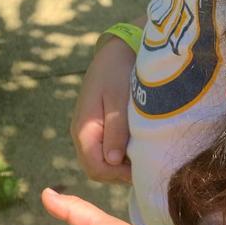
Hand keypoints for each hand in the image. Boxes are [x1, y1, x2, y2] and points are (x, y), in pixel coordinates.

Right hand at [70, 37, 134, 184]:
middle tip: (144, 165)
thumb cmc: (118, 71)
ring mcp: (87, 131)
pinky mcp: (96, 127)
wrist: (116, 50)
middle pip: (96, 169)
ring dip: (119, 166)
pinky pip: (104, 151)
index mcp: (84, 128)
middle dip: (119, 173)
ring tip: (142, 157)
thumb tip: (113, 161)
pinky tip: (136, 148)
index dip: (117, 174)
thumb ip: (116, 130)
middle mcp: (81, 134)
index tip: (141, 167)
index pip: (95, 167)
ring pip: (100, 162)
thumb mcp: (119, 99)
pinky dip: (119, 156)